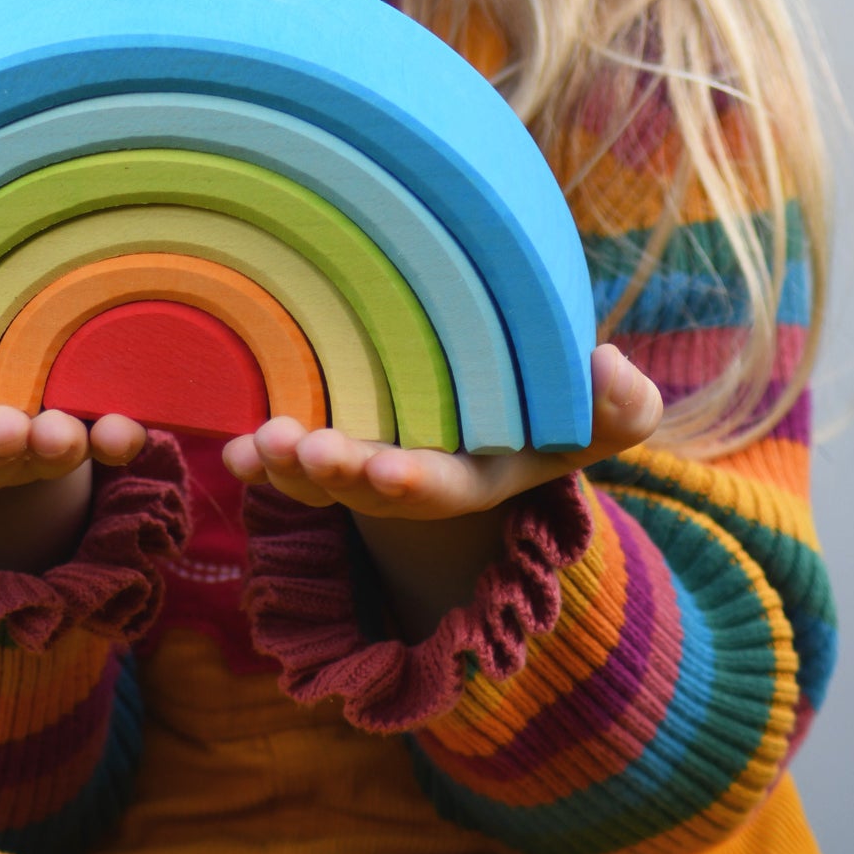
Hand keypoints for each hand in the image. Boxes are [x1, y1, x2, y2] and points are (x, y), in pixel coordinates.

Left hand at [221, 343, 662, 520]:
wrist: (507, 399)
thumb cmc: (558, 399)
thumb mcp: (600, 410)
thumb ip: (620, 402)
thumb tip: (608, 365)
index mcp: (482, 475)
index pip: (447, 487)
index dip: (415, 482)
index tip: (383, 471)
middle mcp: (423, 479)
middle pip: (372, 487)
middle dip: (336, 474)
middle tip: (300, 449)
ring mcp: (376, 462)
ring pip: (326, 475)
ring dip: (289, 465)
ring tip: (258, 444)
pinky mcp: (340, 438)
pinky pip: (294, 456)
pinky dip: (262, 459)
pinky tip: (233, 448)